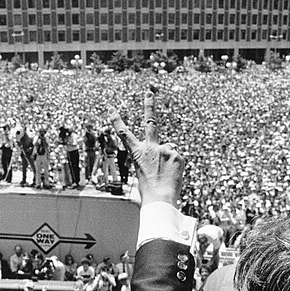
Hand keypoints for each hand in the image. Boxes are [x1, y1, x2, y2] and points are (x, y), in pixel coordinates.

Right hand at [108, 91, 183, 206]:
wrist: (160, 198)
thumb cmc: (149, 191)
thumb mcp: (143, 174)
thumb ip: (152, 160)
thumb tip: (166, 152)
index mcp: (137, 154)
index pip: (124, 134)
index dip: (117, 121)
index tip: (111, 109)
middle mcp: (151, 148)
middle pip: (150, 122)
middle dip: (148, 106)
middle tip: (148, 92)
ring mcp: (165, 149)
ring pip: (169, 150)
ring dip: (168, 160)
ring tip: (165, 175)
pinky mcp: (178, 154)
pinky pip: (178, 158)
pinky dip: (176, 166)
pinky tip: (172, 175)